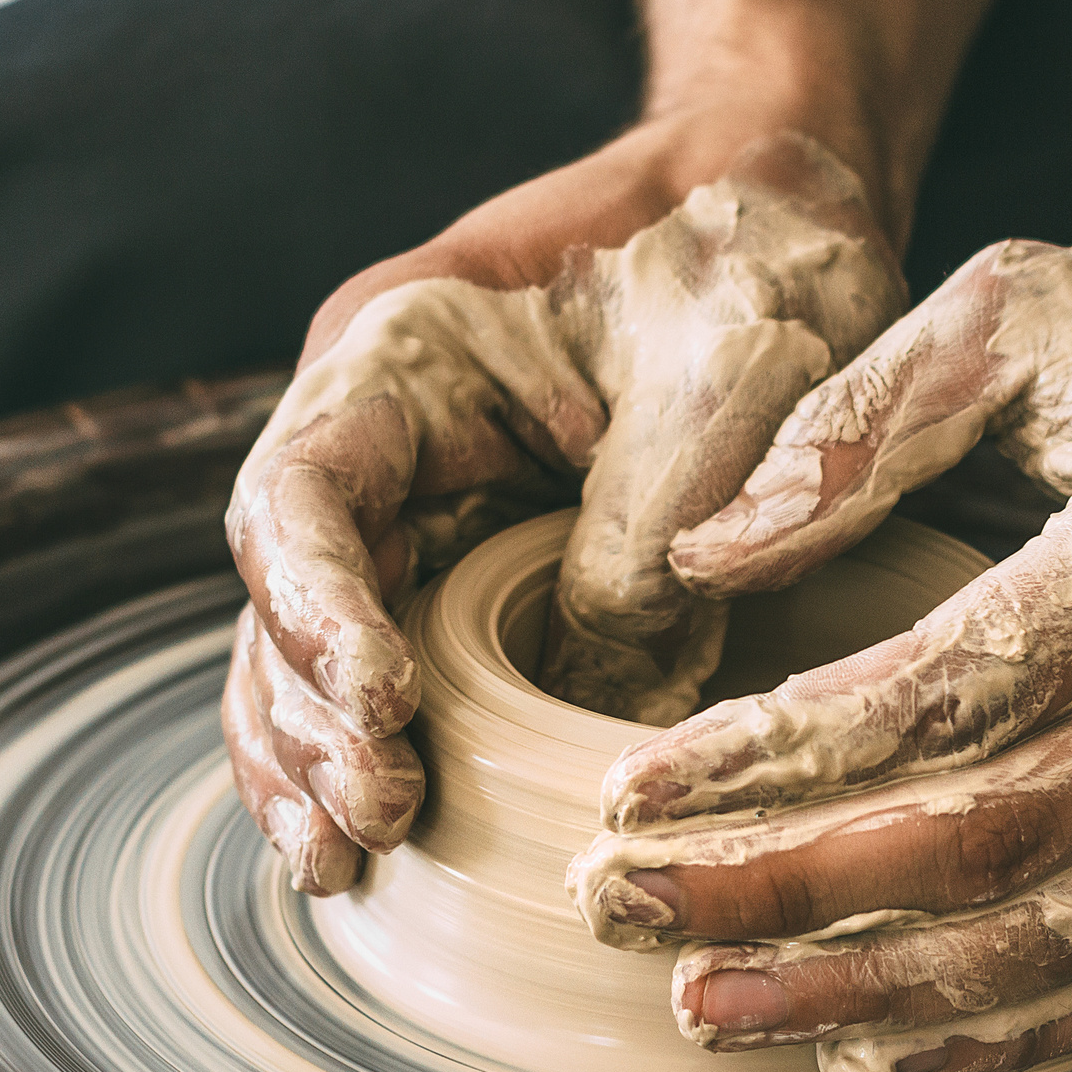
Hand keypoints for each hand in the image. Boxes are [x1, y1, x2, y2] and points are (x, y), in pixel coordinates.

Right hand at [223, 128, 902, 893]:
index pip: (303, 490)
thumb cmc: (750, 257)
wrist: (786, 208)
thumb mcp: (720, 383)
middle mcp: (387, 436)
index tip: (385, 704)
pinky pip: (398, 667)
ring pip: (315, 648)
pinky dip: (378, 751)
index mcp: (405, 352)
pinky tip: (375, 845)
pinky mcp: (478, 567)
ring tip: (345, 863)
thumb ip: (642, 536)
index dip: (317, 607)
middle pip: (285, 592)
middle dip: (314, 715)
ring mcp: (425, 506)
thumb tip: (589, 697)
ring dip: (319, 757)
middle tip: (377, 818)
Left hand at [570, 239, 1071, 1071]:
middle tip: (617, 908)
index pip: (937, 688)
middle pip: (968, 841)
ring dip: (855, 993)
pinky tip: (867, 1056)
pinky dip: (986, 1040)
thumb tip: (713, 551)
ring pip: (1030, 943)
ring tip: (703, 1004)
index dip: (773, 754)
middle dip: (776, 892)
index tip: (632, 789)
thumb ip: (877, 415)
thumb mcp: (1056, 315)